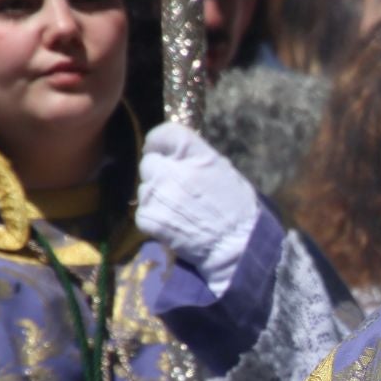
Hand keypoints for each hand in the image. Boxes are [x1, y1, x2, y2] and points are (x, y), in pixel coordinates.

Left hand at [135, 123, 260, 285]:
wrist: (236, 246)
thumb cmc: (238, 209)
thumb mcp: (224, 170)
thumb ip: (197, 158)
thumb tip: (179, 155)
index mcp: (195, 154)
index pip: (163, 134)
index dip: (159, 142)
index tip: (161, 151)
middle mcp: (172, 170)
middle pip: (148, 162)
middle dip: (158, 173)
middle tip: (174, 188)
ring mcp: (157, 195)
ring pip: (144, 189)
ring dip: (156, 197)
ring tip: (178, 210)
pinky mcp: (148, 218)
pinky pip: (142, 211)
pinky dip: (154, 218)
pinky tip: (173, 224)